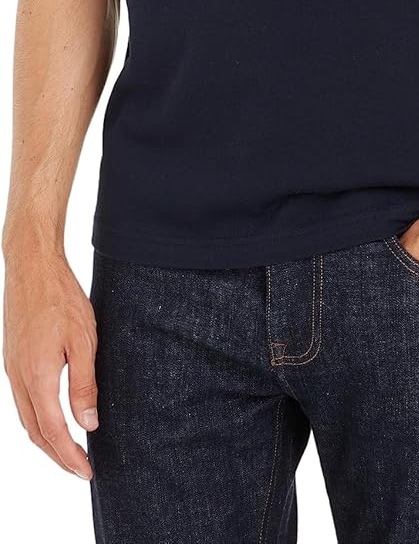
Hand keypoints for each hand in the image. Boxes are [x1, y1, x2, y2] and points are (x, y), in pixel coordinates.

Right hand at [2, 242, 97, 479]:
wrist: (32, 266)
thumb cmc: (61, 296)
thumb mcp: (83, 340)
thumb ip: (84, 385)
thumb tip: (88, 424)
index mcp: (38, 376)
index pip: (53, 430)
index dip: (70, 455)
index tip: (87, 471)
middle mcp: (19, 377)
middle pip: (35, 432)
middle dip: (57, 456)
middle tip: (80, 469)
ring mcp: (12, 368)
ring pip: (26, 418)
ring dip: (46, 440)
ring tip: (69, 451)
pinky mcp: (12, 358)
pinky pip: (22, 401)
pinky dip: (37, 419)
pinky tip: (52, 418)